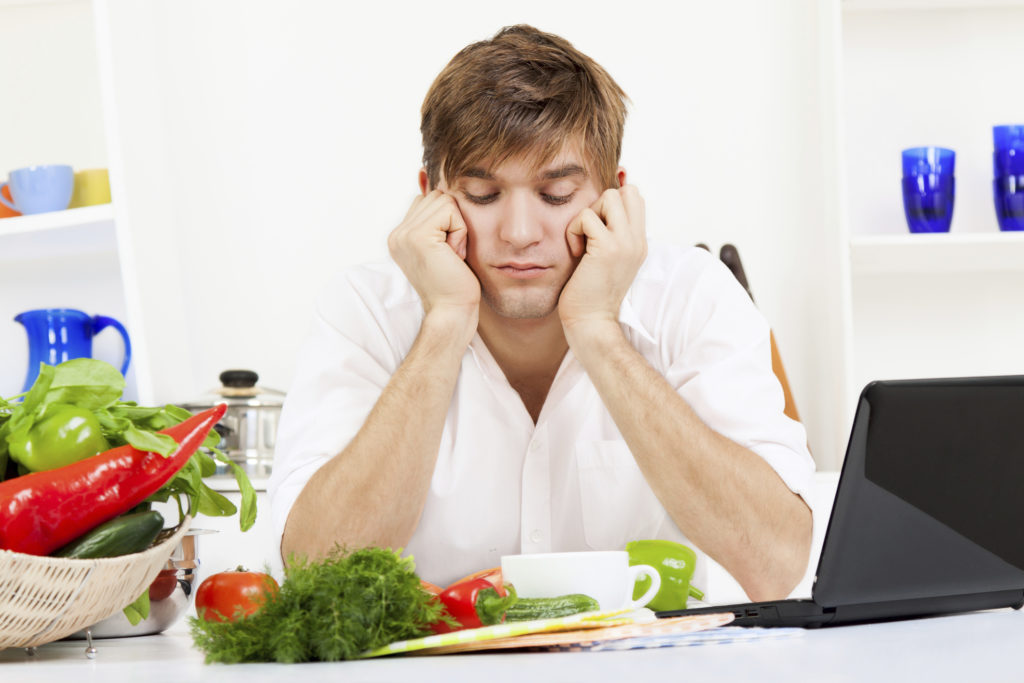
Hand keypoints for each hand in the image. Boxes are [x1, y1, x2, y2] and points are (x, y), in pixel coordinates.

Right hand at [388, 191, 480, 321]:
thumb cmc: (455, 283)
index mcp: (400, 236)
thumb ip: (436, 214)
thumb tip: (424, 172)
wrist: (452, 311)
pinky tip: (454, 255)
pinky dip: (460, 231)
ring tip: (452, 254)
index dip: (447, 220)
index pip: (428, 200)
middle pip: (436, 196)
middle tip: (451, 253)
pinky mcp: (418, 236)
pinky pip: (450, 211)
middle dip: (453, 220)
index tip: (447, 252)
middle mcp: (397, 234)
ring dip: (457, 226)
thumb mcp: (445, 243)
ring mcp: (404, 235)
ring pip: (444, 201)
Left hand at [559, 185, 646, 334]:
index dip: (614, 200)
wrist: (591, 323)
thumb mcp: (603, 259)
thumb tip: (594, 210)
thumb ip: (605, 234)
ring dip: (589, 214)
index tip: (595, 223)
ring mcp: (626, 243)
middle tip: (591, 232)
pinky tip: (576, 253)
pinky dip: (574, 230)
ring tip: (584, 242)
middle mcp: (637, 240)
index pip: (635, 198)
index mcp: (638, 243)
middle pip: (627, 191)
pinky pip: (586, 216)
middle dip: (602, 204)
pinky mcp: (608, 248)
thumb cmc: (589, 294)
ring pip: (610, 196)